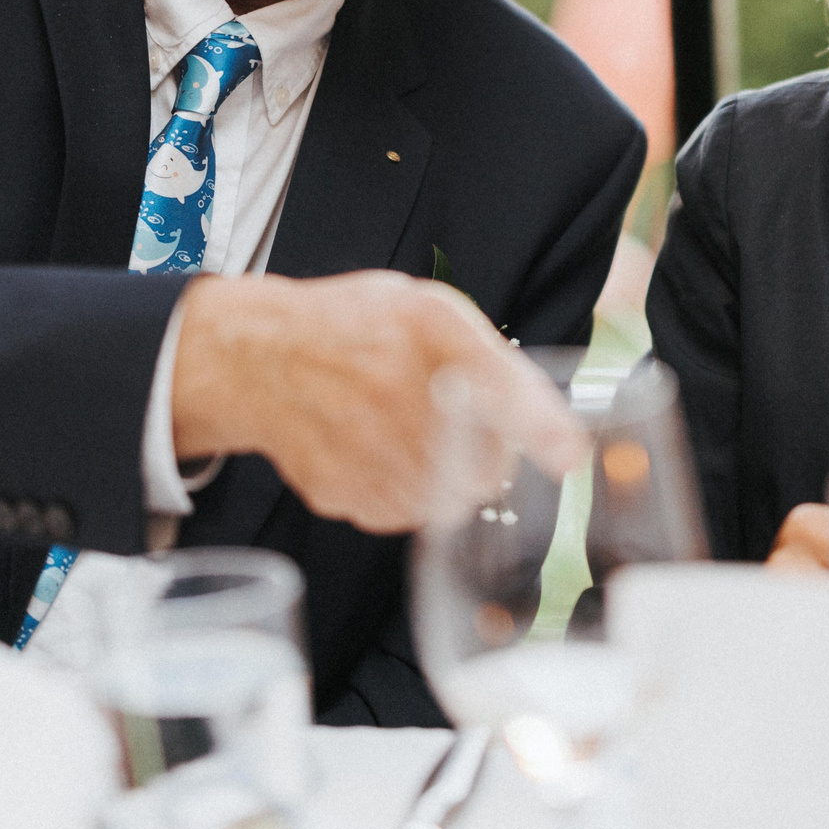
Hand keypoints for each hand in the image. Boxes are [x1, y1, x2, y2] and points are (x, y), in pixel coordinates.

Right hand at [168, 271, 582, 533]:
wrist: (259, 358)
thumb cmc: (357, 329)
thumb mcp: (429, 311)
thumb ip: (491, 360)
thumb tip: (553, 427)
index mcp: (426, 328)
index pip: (496, 383)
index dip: (539, 426)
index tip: (569, 457)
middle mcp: (392, 386)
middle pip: (484, 467)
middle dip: (491, 462)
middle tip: (462, 434)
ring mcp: (361, 444)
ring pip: (447, 502)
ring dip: (447, 483)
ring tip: (410, 438)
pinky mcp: (339, 490)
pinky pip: (402, 517)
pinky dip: (405, 497)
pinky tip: (378, 455)